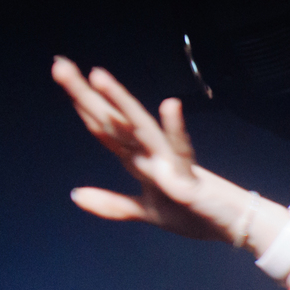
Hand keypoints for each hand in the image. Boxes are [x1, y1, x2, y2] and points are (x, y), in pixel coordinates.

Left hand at [51, 58, 258, 243]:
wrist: (230, 225)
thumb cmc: (192, 213)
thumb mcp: (145, 211)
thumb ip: (112, 204)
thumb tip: (75, 195)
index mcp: (137, 160)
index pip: (104, 128)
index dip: (81, 102)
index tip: (60, 71)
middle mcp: (150, 154)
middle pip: (113, 122)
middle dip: (86, 95)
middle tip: (59, 65)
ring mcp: (169, 162)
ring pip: (140, 129)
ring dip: (121, 103)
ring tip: (98, 77)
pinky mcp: (189, 178)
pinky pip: (182, 153)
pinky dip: (176, 130)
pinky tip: (170, 106)